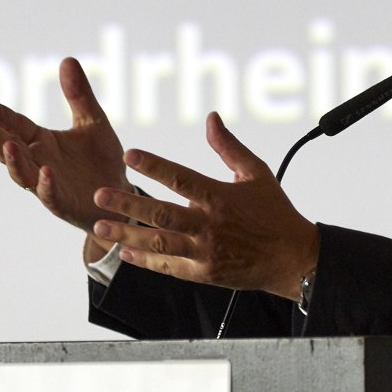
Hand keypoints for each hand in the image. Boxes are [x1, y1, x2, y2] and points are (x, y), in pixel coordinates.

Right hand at [0, 58, 132, 257]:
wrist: (119, 194)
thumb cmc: (101, 159)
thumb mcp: (93, 121)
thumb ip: (79, 95)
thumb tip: (67, 59)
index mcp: (41, 140)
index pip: (15, 124)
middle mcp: (38, 161)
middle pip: (9, 149)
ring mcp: (47, 184)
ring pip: (22, 174)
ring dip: (14, 161)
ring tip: (8, 145)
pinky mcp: (63, 203)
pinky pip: (51, 195)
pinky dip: (46, 185)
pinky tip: (46, 173)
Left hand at [90, 112, 318, 300]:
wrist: (292, 259)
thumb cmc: (274, 212)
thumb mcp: (256, 173)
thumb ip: (228, 147)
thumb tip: (211, 118)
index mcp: (220, 197)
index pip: (181, 178)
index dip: (154, 166)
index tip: (130, 155)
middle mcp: (209, 225)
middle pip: (161, 213)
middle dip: (128, 203)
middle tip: (99, 194)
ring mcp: (205, 252)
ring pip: (159, 242)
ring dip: (127, 234)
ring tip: (100, 225)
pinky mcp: (204, 273)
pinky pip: (169, 266)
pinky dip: (145, 260)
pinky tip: (125, 251)